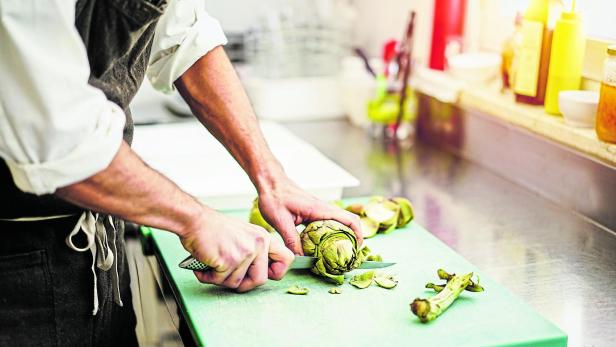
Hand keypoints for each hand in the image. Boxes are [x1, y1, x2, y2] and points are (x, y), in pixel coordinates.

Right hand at [179, 207, 293, 291]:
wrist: (195, 220)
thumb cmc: (214, 229)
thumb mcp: (244, 235)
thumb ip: (255, 252)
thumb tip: (260, 275)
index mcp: (264, 237)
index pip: (287, 259)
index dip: (277, 272)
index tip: (264, 274)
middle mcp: (258, 244)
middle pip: (261, 280)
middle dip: (243, 284)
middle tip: (229, 277)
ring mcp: (244, 252)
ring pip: (237, 283)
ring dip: (221, 279)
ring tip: (212, 266)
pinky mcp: (229, 260)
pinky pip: (220, 281)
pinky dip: (208, 277)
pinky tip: (203, 266)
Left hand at [257, 176, 362, 254]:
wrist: (270, 182)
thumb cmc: (274, 197)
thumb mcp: (281, 221)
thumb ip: (291, 240)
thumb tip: (300, 259)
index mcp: (320, 209)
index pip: (349, 220)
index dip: (358, 235)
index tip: (356, 250)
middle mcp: (323, 209)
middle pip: (349, 222)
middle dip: (352, 239)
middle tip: (348, 256)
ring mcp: (319, 210)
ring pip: (339, 223)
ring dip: (342, 237)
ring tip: (337, 254)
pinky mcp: (313, 213)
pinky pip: (328, 224)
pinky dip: (330, 235)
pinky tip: (321, 246)